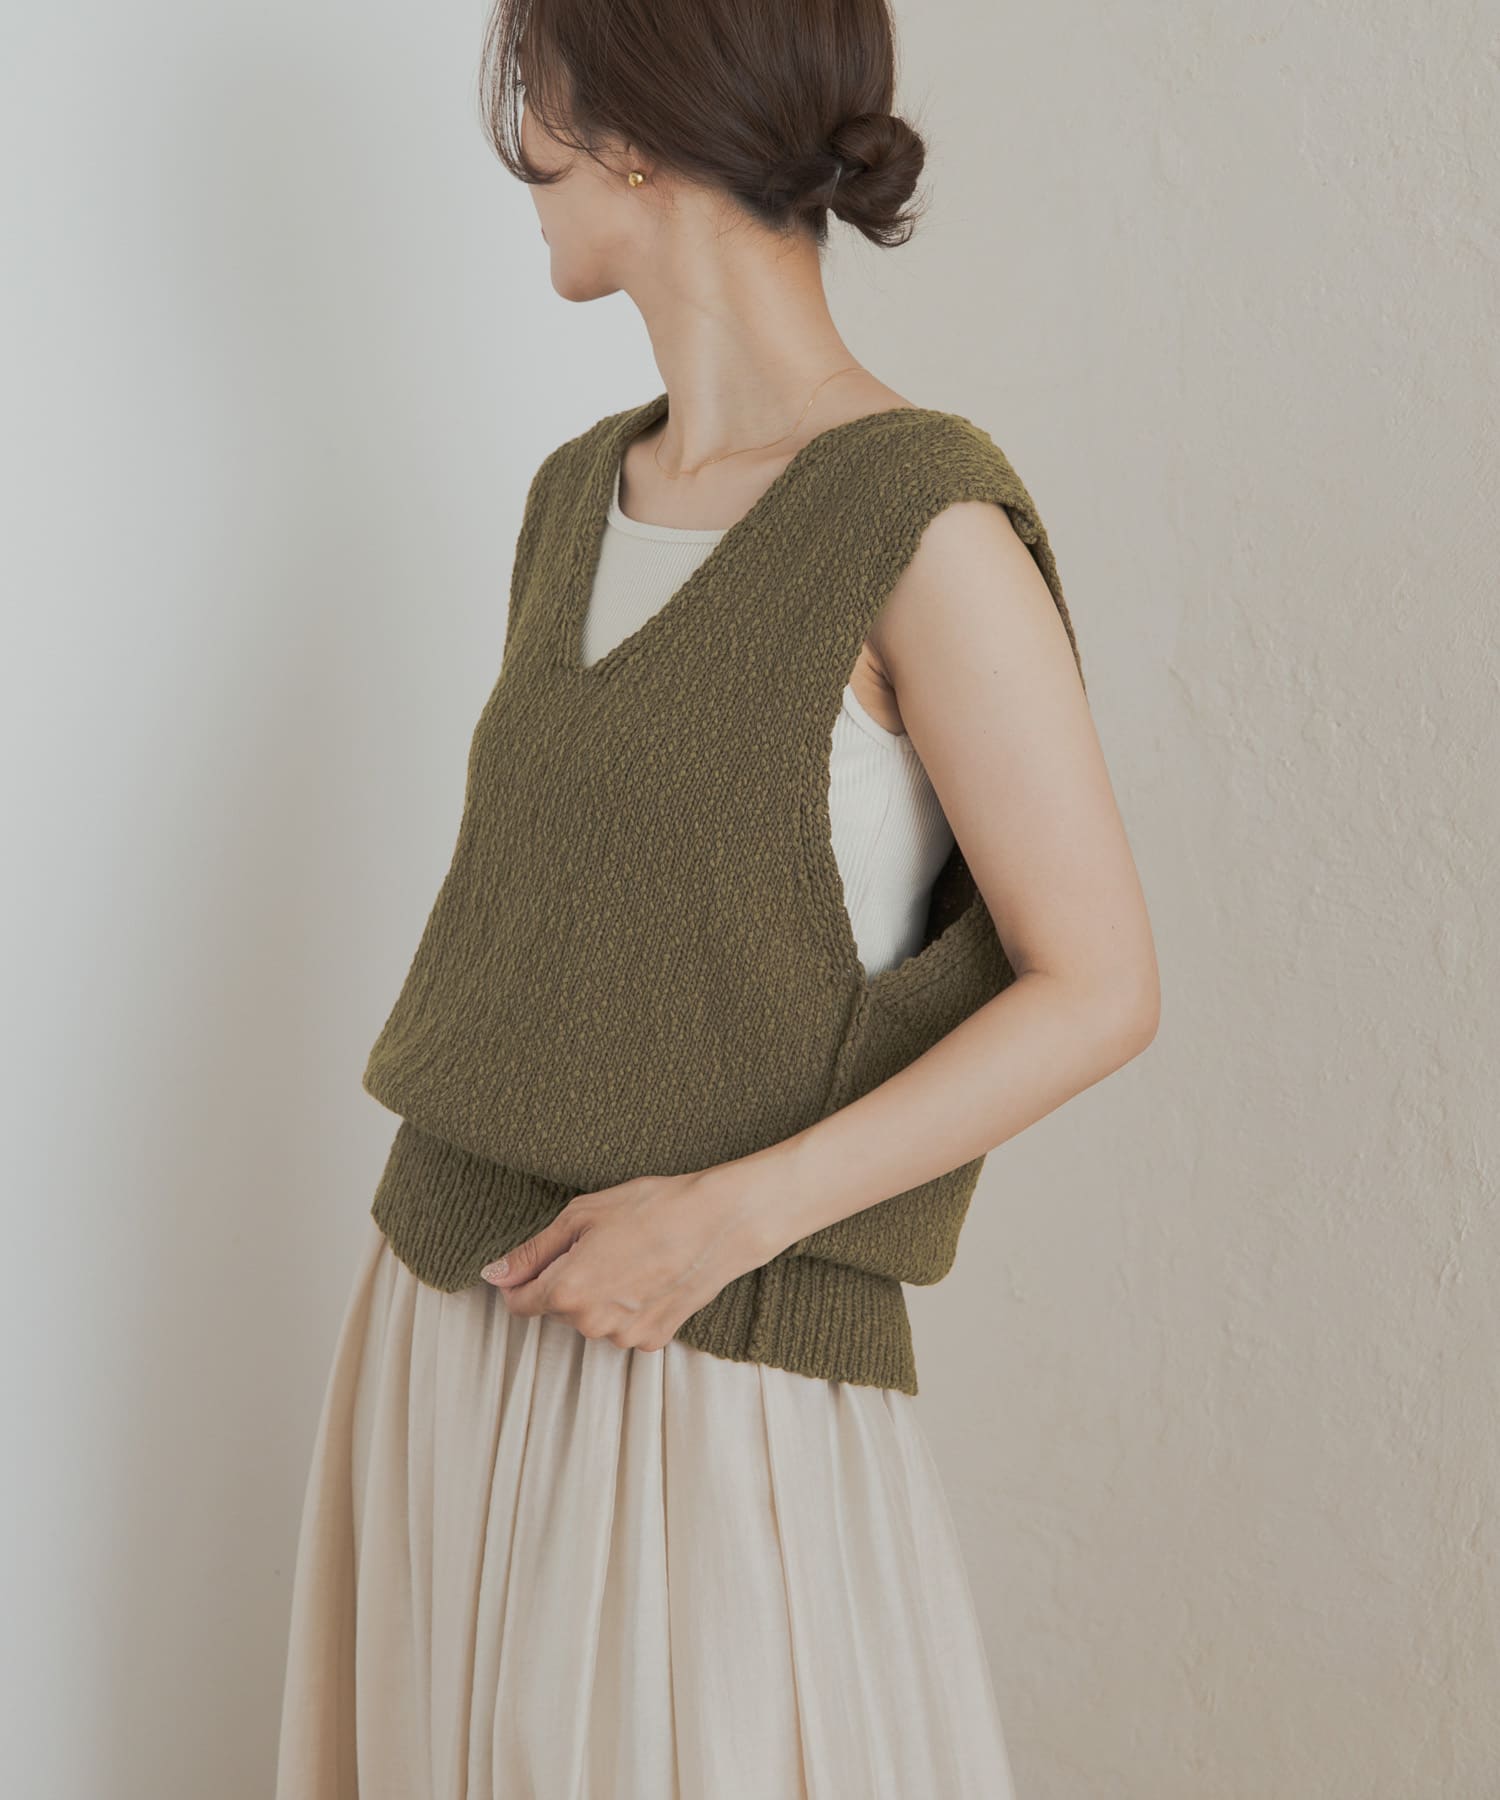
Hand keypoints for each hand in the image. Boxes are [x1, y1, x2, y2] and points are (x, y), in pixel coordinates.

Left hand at [480, 1165, 777, 1352]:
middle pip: (557, 1309)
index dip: (524, 1278)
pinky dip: (629, 1306)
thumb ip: (532, 1252)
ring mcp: (624, 1336)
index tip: (543, 1258)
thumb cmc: (652, 1208)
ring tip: (632, 1257)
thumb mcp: (581, 1216)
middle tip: (602, 1244)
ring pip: (592, 1319)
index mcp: (566, 1290)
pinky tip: (650, 1277)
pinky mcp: (653, 1340)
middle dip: (569, 1281)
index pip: (518, 1303)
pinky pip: (624, 1326)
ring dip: (600, 1295)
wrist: (719, 1223)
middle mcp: (591, 1323)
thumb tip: (493, 1274)